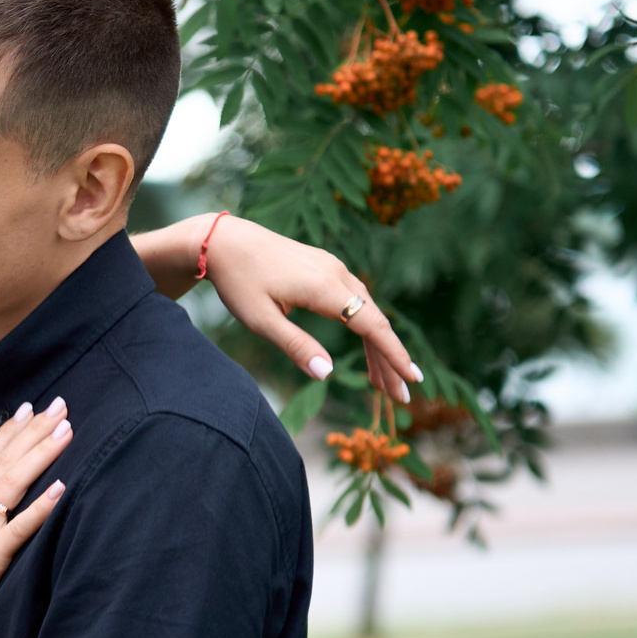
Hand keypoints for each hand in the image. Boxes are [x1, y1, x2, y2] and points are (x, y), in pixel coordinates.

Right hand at [0, 399, 70, 637]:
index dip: (8, 432)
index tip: (30, 408)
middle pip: (1, 462)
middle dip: (32, 431)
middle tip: (60, 404)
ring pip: (11, 484)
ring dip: (40, 454)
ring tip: (66, 431)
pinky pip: (18, 529)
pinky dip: (40, 507)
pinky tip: (61, 489)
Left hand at [194, 216, 423, 402]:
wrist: (225, 241)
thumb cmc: (238, 281)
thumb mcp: (261, 320)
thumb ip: (295, 345)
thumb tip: (326, 374)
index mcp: (323, 287)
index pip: (371, 325)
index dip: (393, 355)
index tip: (411, 381)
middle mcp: (336, 273)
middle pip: (375, 321)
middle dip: (390, 360)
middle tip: (401, 396)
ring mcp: (333, 267)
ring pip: (367, 311)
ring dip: (377, 345)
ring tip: (381, 382)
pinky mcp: (326, 267)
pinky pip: (355, 300)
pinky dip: (364, 326)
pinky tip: (366, 346)